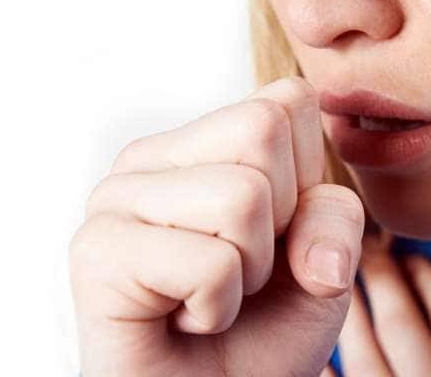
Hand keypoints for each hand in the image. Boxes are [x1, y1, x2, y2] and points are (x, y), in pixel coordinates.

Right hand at [69, 77, 363, 375]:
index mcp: (202, 142)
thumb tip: (312, 243)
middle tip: (241, 270)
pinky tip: (184, 320)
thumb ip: (334, 220)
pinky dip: (218, 308)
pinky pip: (209, 263)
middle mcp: (152, 157)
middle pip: (263, 130)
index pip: (288, 101)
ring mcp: (117, 199)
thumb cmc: (264, 328)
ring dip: (248, 272)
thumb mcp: (325, 265)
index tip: (275, 235)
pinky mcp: (96, 252)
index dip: (307, 182)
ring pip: (242, 195)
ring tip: (212, 295)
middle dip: (279, 224)